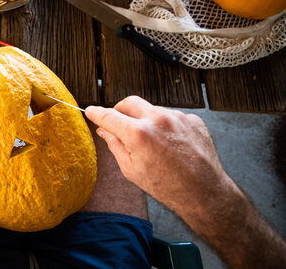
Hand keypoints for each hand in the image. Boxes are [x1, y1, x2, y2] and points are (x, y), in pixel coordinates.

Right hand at [85, 96, 230, 212]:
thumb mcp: (131, 169)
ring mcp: (177, 117)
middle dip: (120, 110)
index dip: (96, 113)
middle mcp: (157, 119)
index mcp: (138, 133)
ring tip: (152, 143)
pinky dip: (166, 126)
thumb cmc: (166, 186)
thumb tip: (104, 131)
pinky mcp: (192, 120)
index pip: (109, 115)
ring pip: (152, 110)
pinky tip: (170, 144)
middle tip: (119, 123)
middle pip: (129, 102)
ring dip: (146, 120)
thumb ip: (115, 145)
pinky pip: (172, 117)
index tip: (91, 111)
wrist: (203, 192)